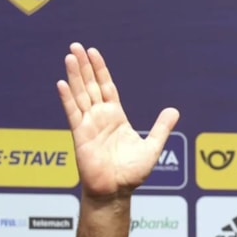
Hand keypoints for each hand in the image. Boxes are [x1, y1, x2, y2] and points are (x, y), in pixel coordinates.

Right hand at [57, 43, 179, 197]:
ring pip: (80, 95)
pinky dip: (67, 98)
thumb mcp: (152, 147)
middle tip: (76, 45)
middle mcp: (100, 118)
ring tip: (70, 56)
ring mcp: (89, 125)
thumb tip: (174, 111)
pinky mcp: (80, 135)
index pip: (107, 87)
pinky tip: (62, 83)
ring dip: (74, 75)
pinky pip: (73, 113)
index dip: (100, 70)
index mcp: (116, 117)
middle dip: (84, 66)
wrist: (116, 191)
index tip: (93, 52)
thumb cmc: (131, 173)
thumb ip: (161, 128)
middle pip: (91, 86)